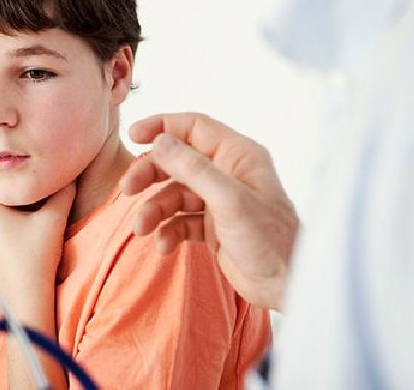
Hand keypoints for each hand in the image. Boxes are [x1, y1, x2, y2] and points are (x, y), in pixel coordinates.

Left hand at [0, 184, 75, 294]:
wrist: (26, 301)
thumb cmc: (38, 260)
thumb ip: (63, 191)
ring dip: (7, 214)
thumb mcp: (55, 219)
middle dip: (13, 197)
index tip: (34, 184)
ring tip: (29, 220)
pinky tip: (20, 240)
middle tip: (35, 200)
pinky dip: (1, 231)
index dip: (18, 180)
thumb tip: (68, 177)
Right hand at [120, 113, 298, 309]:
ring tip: (142, 229)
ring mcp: (218, 201)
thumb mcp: (229, 200)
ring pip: (173, 194)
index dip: (161, 127)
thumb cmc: (270, 240)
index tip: (133, 136)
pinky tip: (164, 247)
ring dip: (154, 210)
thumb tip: (160, 142)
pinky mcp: (212, 227)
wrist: (287, 285)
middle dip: (150, 174)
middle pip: (176, 161)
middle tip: (127, 190)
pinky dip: (167, 231)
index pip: (193, 127)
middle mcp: (227, 174)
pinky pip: (179, 221)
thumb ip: (193, 169)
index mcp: (237, 156)